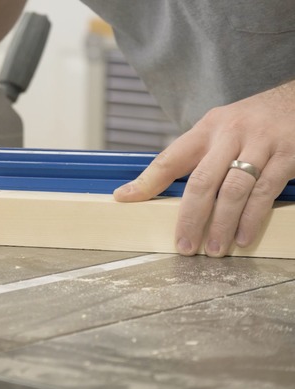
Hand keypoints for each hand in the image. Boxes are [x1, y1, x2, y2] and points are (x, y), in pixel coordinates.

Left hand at [113, 80, 294, 256]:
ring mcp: (261, 144)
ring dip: (222, 224)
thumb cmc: (249, 123)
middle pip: (203, 181)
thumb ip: (187, 157)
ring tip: (214, 249)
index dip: (146, 181)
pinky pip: (266, 192)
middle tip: (184, 245)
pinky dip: (253, 218)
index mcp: (207, 129)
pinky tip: (244, 236)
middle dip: (190, 218)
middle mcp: (231, 134)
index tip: (125, 199)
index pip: (170, 157)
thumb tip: (144, 189)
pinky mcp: (288, 156)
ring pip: (235, 190)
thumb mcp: (215, 130)